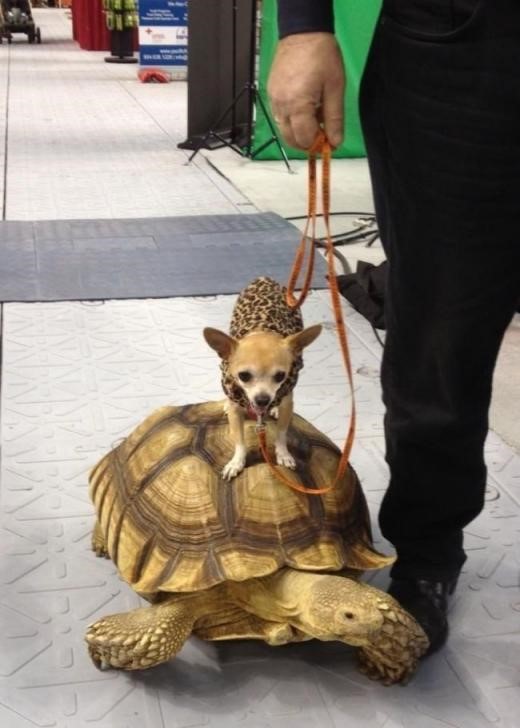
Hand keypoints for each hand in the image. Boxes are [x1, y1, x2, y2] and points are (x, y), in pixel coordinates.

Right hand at [268, 32, 344, 150]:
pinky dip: (292, 121)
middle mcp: (281, 106)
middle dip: (306, 142)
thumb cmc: (322, 56)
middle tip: (322, 136)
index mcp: (297, 105)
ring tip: (315, 120)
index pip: (304, 138)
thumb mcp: (335, 88)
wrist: (303, 31)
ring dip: (299, 132)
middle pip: (290, 139)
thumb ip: (334, 119)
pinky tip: (305, 110)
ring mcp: (273, 100)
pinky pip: (280, 117)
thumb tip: (335, 143)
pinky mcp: (271, 94)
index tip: (330, 141)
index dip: (318, 144)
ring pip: (284, 130)